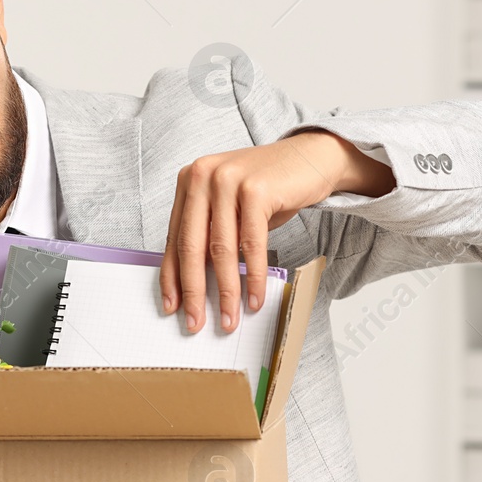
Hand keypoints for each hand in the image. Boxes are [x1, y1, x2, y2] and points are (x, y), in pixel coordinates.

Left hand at [159, 129, 393, 332]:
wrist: (309, 158)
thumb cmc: (267, 188)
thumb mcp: (228, 206)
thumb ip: (208, 233)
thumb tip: (194, 284)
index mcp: (189, 181)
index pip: (174, 238)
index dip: (171, 277)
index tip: (172, 307)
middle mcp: (202, 176)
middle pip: (192, 246)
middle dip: (194, 292)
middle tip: (195, 322)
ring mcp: (228, 180)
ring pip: (221, 249)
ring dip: (226, 291)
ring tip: (229, 318)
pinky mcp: (256, 189)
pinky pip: (251, 244)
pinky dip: (253, 276)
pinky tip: (253, 298)